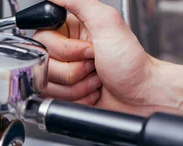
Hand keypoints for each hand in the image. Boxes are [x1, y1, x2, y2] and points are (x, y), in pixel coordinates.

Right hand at [32, 0, 157, 113]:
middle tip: (94, 65)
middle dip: (73, 70)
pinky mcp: (64, 94)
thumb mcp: (108, 23)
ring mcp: (64, 74)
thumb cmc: (130, 63)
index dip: (64, 49)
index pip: (43, 38)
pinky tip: (91, 91)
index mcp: (72, 30)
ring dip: (76, 86)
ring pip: (48, 83)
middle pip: (44, 63)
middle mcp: (66, 51)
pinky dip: (76, 98)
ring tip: (96, 79)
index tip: (86, 50)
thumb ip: (80, 3)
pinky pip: (54, 99)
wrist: (140, 96)